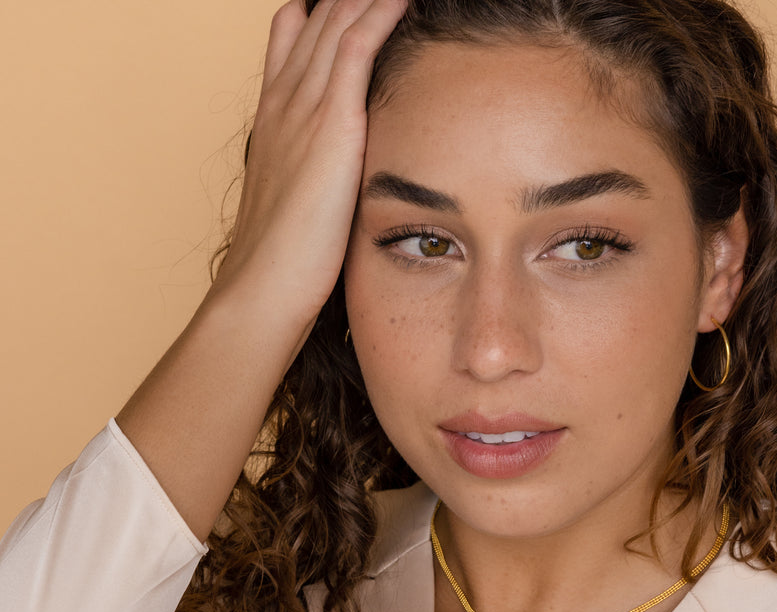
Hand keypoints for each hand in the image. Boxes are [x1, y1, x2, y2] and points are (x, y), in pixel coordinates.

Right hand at [213, 0, 406, 338]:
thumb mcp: (298, 204)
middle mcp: (285, 101)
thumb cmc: (283, 263)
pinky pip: (357, 47)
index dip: (318, 10)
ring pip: (337, 21)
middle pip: (317, 18)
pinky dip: (380, 13)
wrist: (262, 286)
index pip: (295, 40)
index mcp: (275, 117)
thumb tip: (334, 180)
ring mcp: (304, 108)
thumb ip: (316, 177)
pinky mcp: (331, 124)